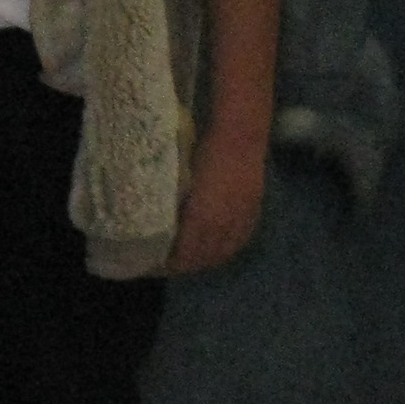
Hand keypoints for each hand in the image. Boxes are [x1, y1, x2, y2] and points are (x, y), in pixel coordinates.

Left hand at [165, 129, 268, 273]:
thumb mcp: (179, 179)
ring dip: (204, 261)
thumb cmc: (201, 150)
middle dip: (183, 266)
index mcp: (201, 217)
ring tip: (188, 262)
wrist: (239, 137)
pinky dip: (225, 251)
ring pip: (222, 253)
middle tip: (165, 265)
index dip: (169, 263)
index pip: (184, 253)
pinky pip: (239, 242)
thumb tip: (156, 221)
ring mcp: (240, 220)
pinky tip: (216, 251)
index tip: (152, 264)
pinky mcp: (252, 213)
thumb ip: (172, 205)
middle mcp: (222, 224)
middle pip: (202, 258)